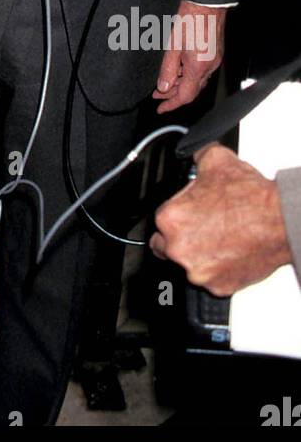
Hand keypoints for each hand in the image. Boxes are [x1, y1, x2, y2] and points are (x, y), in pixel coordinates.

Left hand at [150, 144, 291, 293]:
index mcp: (171, 219)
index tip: (188, 212)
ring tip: (220, 237)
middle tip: (202, 226)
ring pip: (189, 264)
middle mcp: (179, 249)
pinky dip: (218, 268)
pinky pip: (211, 278)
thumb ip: (196, 157)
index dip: (176, 214)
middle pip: (168, 246)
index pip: (160, 220)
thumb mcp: (215, 160)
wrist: (280, 221)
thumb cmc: (251, 198)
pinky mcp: (219, 286)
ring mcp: (199, 271)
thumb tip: (194, 155)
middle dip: (181, 237)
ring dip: (199, 254)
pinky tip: (230, 250)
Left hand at [153, 1, 224, 112]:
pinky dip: (190, 76)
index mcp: (198, 68)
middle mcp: (210, 67)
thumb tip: (163, 88)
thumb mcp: (172, 45)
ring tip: (166, 83)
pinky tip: (180, 70)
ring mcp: (215, 61)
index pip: (185, 96)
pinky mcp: (217, 54)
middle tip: (158, 94)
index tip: (160, 109)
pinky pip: (203, 72)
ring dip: (182, 85)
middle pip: (192, 91)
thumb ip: (168, 69)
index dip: (171, 105)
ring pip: (198, 82)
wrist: (207, 3)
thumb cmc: (190, 19)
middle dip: (174, 95)